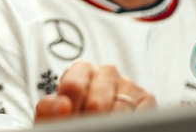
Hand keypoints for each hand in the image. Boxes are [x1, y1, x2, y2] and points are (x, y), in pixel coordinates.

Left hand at [33, 61, 155, 120]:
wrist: (88, 121)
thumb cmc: (72, 117)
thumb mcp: (53, 114)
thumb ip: (49, 109)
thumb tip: (62, 105)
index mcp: (81, 70)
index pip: (73, 86)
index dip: (69, 109)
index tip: (69, 119)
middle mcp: (106, 72)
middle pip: (97, 102)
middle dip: (90, 121)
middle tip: (86, 126)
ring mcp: (128, 84)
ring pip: (119, 111)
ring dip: (109, 124)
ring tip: (101, 126)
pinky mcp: (146, 99)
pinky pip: (140, 115)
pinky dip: (129, 123)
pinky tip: (119, 125)